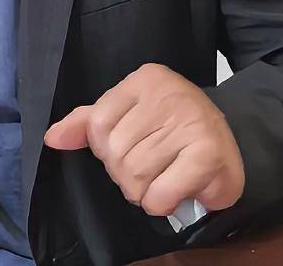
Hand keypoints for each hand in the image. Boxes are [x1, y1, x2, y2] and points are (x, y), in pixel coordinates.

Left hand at [44, 63, 244, 217]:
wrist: (230, 146)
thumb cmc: (171, 130)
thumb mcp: (128, 115)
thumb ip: (88, 123)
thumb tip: (52, 138)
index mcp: (143, 79)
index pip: (97, 123)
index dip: (106, 149)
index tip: (129, 148)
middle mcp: (167, 94)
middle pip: (114, 153)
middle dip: (125, 173)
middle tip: (150, 168)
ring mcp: (189, 121)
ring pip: (134, 176)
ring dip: (144, 191)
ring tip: (162, 178)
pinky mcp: (207, 154)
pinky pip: (159, 195)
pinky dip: (161, 203)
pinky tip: (174, 191)